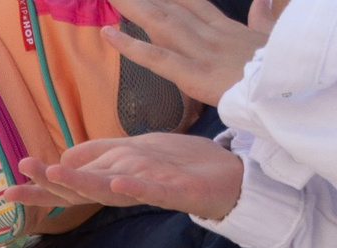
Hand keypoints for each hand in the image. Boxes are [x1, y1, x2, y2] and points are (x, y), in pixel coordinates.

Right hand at [11, 133, 242, 218]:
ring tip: (54, 172)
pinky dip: (133, 186)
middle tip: (20, 174)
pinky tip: (116, 180)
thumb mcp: (137, 149)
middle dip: (49, 182)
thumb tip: (63, 156)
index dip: (40, 186)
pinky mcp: (175, 192)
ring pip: (107, 189)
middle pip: (79, 188)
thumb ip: (101, 153)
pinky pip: (151, 190)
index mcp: (112, 180)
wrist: (230, 177)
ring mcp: (148, 191)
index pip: (70, 184)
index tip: (8, 186)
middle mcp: (124, 189)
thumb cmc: (183, 163)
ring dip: (80, 182)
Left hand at [104, 0, 272, 106]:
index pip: (192, 4)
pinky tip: (109, 33)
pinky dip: (130, 46)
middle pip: (171, 8)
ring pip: (161, 23)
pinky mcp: (192, 73)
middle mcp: (209, 34)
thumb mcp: (268, 39)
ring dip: (134, 8)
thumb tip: (262, 1)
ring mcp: (200, 52)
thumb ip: (260, 19)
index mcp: (225, 29)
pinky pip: (156, 57)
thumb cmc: (277, 70)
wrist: (285, 92)